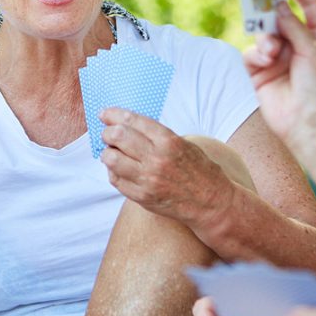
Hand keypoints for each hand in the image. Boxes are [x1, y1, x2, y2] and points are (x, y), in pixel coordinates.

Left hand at [100, 109, 230, 227]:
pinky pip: (116, 180)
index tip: (105, 114)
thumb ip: (156, 136)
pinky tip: (120, 168)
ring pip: (111, 159)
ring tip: (112, 152)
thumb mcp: (182, 143)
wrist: (211, 201)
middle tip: (108, 133)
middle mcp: (156, 159)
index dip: (114, 115)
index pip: (132, 121)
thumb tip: (127, 126)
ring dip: (108, 152)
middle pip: (118, 137)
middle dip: (108, 132)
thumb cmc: (199, 169)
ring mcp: (147, 179)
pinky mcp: (142, 197)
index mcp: (168, 141)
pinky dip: (114, 171)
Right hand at [243, 0, 315, 160]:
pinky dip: (257, 54)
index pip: (309, 4)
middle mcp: (299, 44)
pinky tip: (266, 61)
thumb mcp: (314, 52)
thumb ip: (293, 26)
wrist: (311, 128)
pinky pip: (252, 53)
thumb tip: (277, 5)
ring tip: (272, 49)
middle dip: (270, 4)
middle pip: (281, 14)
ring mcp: (280, 58)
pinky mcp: (261, 72)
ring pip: (263, 33)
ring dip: (266, 37)